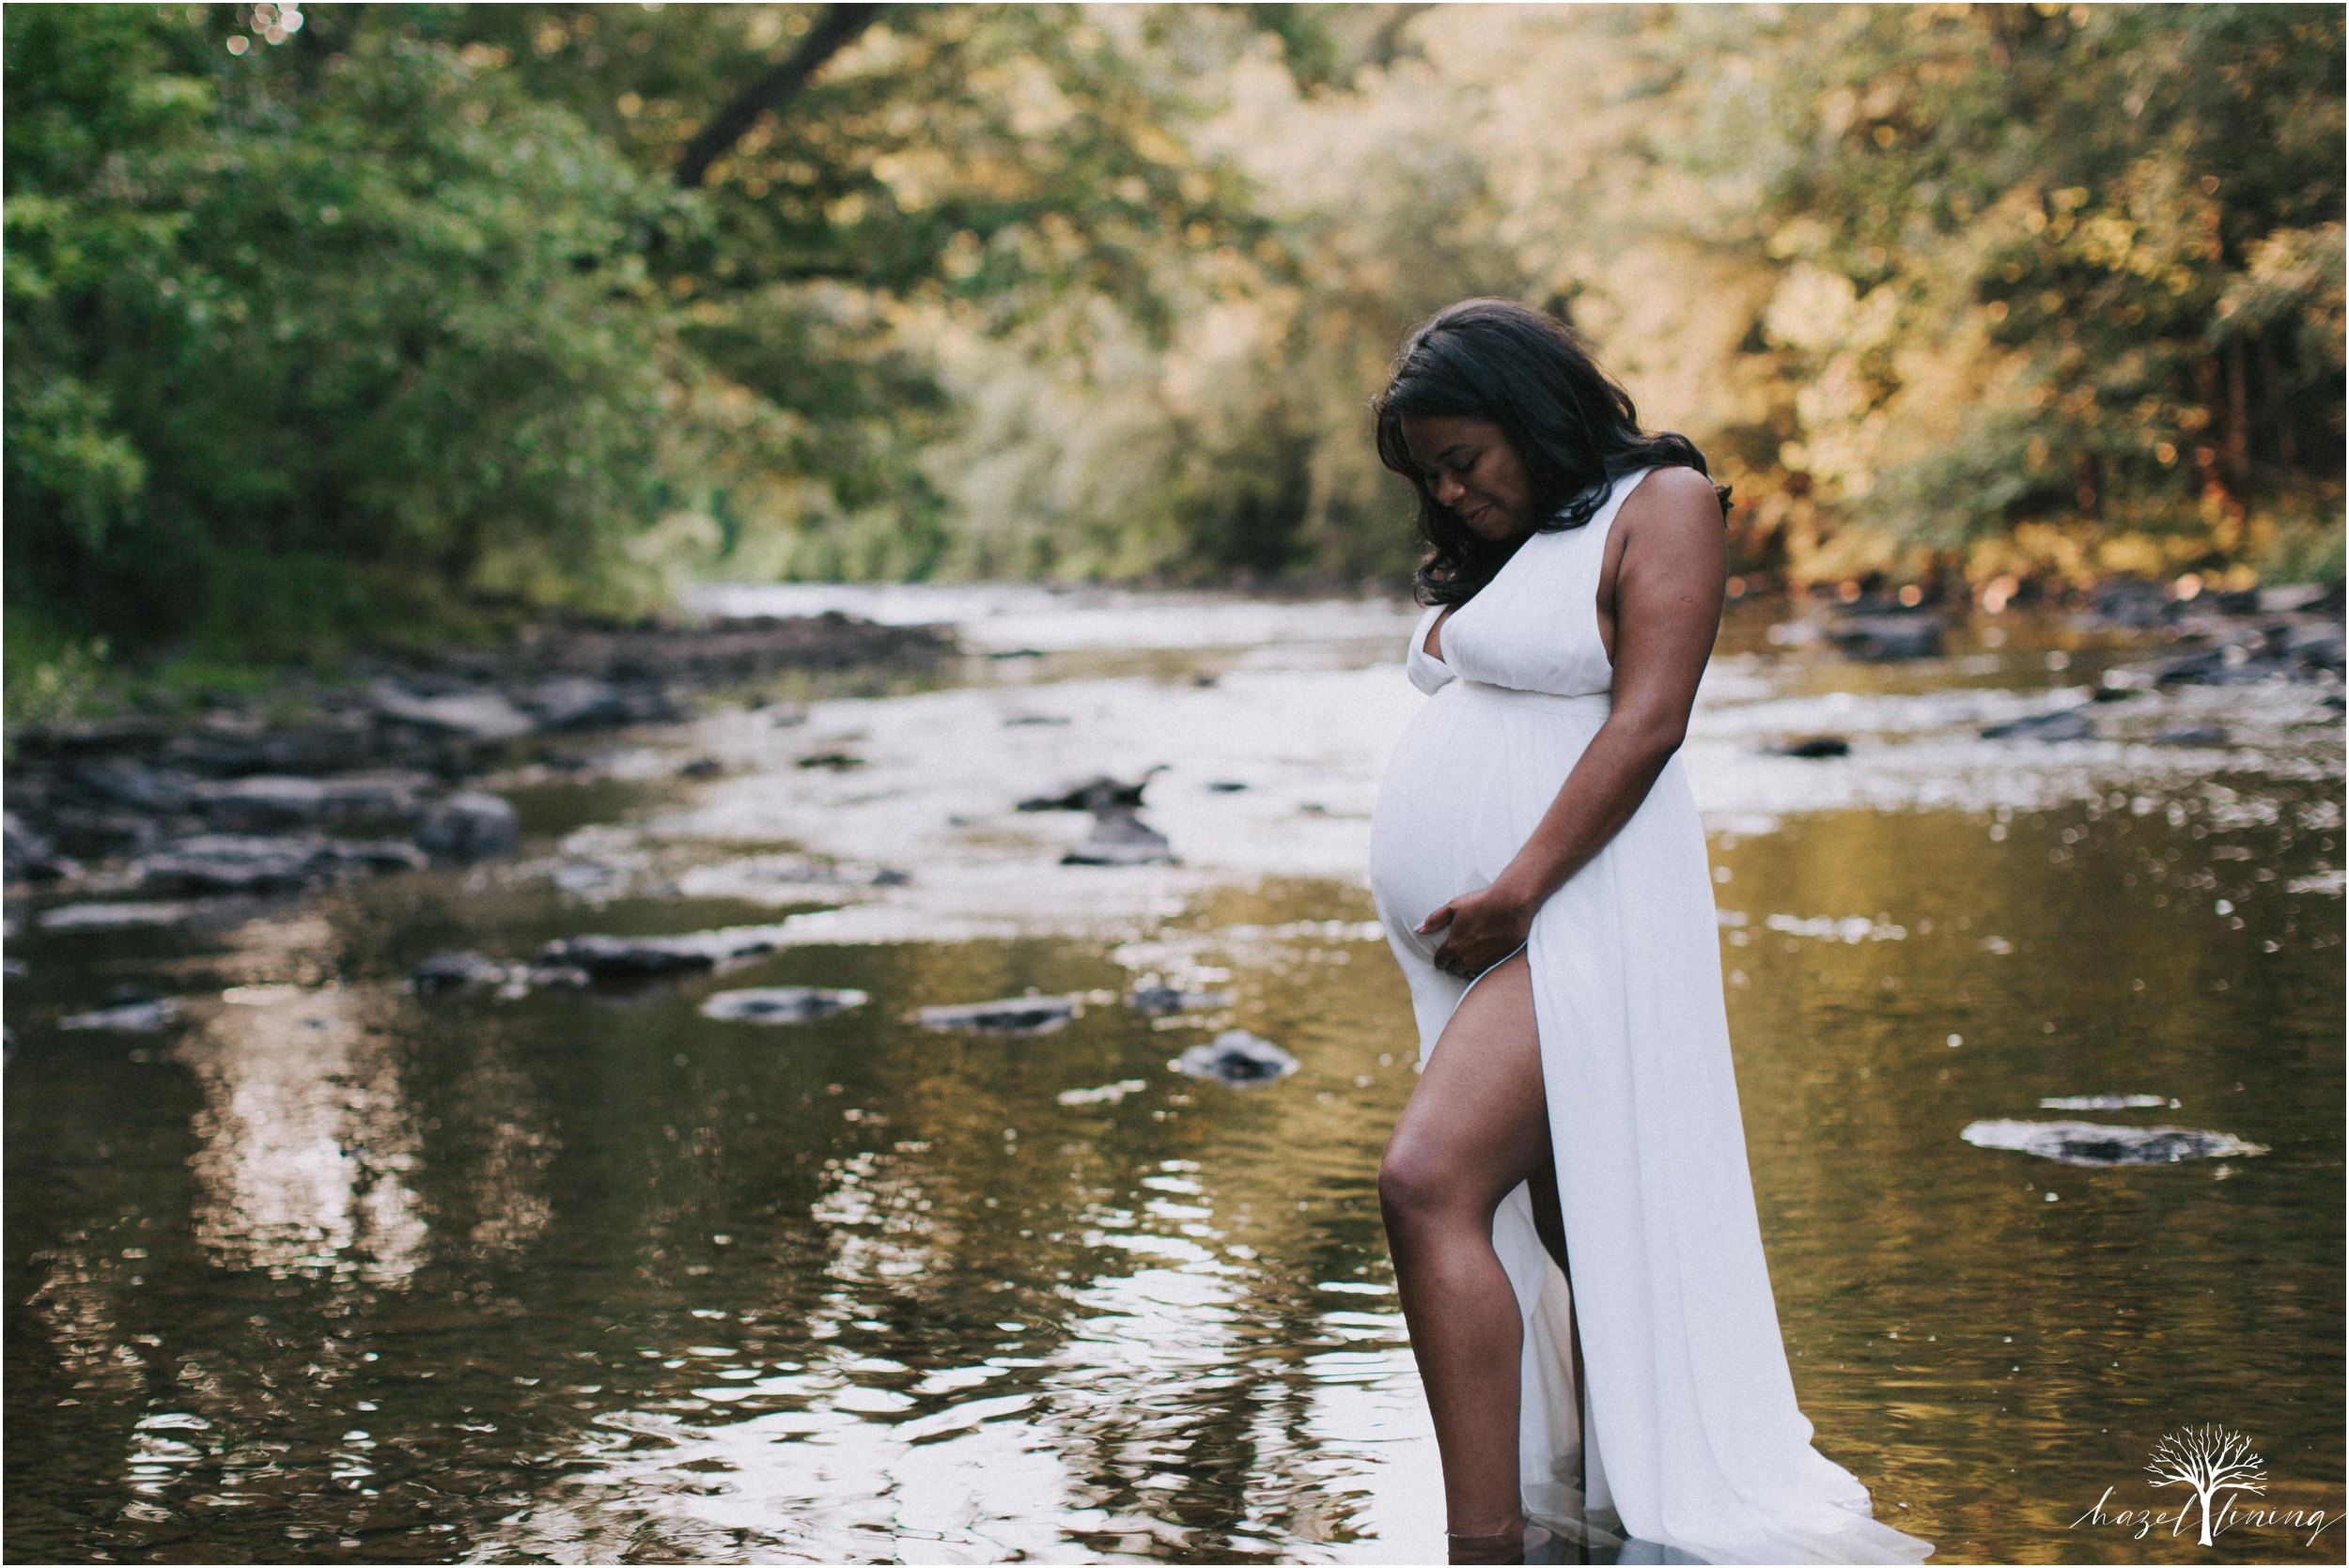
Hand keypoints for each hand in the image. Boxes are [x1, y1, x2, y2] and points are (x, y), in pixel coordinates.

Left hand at [1416, 881, 1535, 979]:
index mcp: (1454, 946)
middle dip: (1453, 962)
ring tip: (1470, 955)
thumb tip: (1418, 930)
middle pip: (1453, 970)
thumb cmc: (1481, 902)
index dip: (1441, 957)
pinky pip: (1484, 971)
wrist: (1511, 904)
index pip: (1440, 962)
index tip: (1445, 951)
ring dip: (1467, 966)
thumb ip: (1434, 920)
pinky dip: (1481, 966)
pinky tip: (1483, 955)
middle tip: (1457, 951)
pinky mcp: (1498, 962)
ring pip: (1468, 972)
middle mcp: (1467, 958)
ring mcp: (1483, 962)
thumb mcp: (1454, 906)